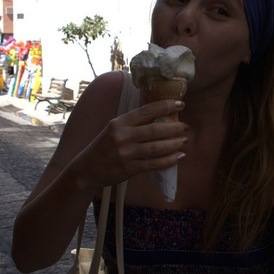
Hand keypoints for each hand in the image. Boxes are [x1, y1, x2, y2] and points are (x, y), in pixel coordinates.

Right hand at [70, 99, 186, 191]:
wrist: (87, 169)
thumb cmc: (104, 147)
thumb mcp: (115, 129)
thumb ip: (134, 124)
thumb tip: (161, 116)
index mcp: (120, 122)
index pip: (146, 111)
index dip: (165, 106)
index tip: (181, 103)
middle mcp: (123, 136)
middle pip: (155, 130)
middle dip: (174, 128)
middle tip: (186, 127)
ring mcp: (126, 153)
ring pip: (157, 148)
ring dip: (174, 144)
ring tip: (185, 141)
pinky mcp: (129, 168)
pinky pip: (154, 164)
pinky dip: (169, 161)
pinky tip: (179, 157)